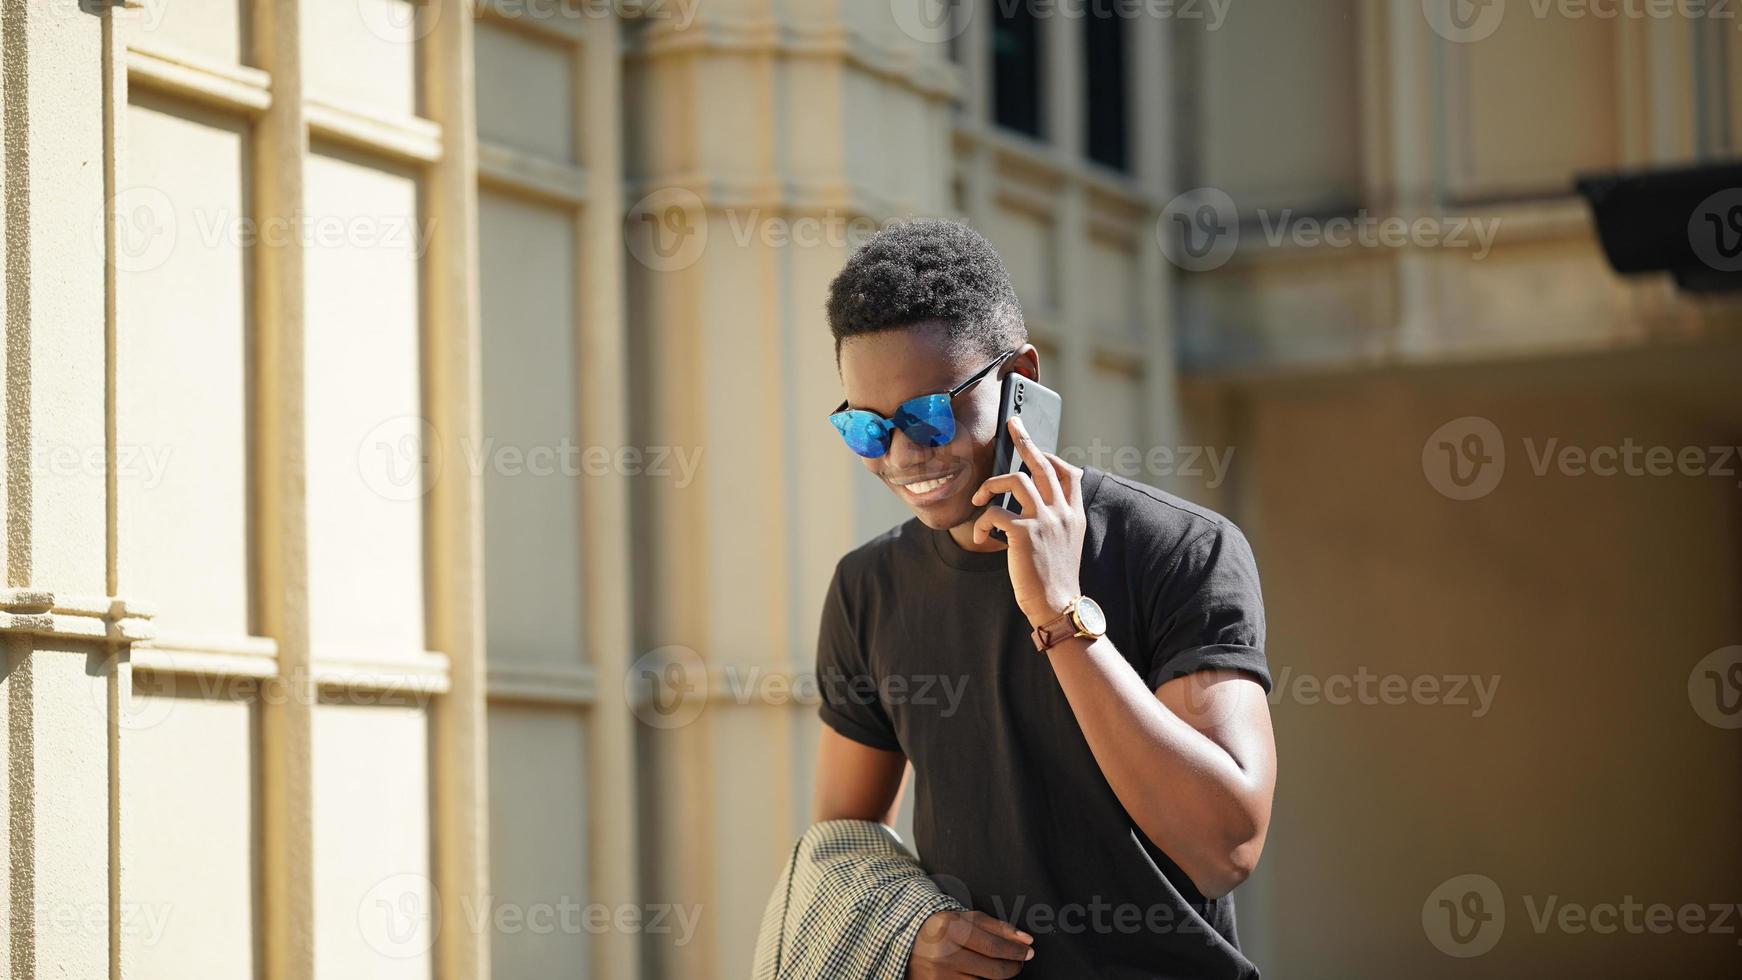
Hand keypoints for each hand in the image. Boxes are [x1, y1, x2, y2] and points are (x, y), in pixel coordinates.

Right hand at [906, 909, 1033, 978]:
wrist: (906, 943)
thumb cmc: (941, 929)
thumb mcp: (966, 919)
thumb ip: (998, 927)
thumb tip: (1026, 940)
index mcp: (952, 929)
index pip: (994, 946)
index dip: (1016, 952)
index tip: (1028, 952)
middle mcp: (945, 954)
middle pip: (993, 970)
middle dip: (1012, 967)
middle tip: (1018, 962)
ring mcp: (940, 976)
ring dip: (996, 977)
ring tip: (996, 967)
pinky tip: (978, 974)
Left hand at [971, 416, 1086, 628]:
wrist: (1058, 605)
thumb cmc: (1056, 578)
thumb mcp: (1067, 544)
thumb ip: (1057, 521)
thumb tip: (1036, 505)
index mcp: (1074, 514)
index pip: (1068, 472)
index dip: (1050, 455)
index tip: (1036, 448)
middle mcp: (1062, 512)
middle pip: (1042, 464)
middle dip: (1025, 440)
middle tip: (1012, 425)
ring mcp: (1044, 520)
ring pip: (1014, 480)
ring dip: (991, 485)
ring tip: (980, 498)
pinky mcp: (1023, 532)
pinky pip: (994, 512)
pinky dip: (982, 522)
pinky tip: (983, 537)